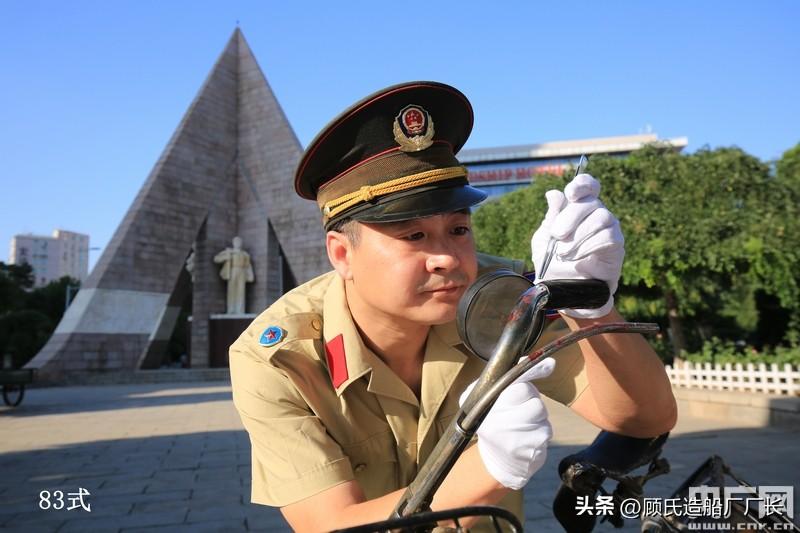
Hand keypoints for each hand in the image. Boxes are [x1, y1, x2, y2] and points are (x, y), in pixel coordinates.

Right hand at [459, 358, 554, 489]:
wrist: (498, 460)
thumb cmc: (495, 419)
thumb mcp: (492, 394)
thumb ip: (517, 375)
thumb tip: (550, 362)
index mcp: (485, 407)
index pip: (519, 388)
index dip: (523, 386)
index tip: (521, 389)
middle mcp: (497, 425)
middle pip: (535, 402)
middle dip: (531, 401)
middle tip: (521, 407)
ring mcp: (515, 440)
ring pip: (541, 415)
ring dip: (537, 416)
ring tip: (523, 422)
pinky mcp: (531, 451)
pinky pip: (546, 430)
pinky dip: (540, 430)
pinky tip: (528, 435)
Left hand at [530, 173, 623, 318]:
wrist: (563, 292)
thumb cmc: (552, 264)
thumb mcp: (543, 239)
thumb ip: (550, 217)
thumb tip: (553, 193)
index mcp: (578, 208)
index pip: (588, 186)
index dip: (582, 185)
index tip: (571, 194)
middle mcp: (596, 214)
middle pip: (591, 201)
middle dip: (571, 216)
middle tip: (557, 235)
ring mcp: (609, 229)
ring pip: (601, 217)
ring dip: (579, 234)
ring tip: (564, 252)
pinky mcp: (616, 246)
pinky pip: (609, 236)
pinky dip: (590, 245)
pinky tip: (577, 257)